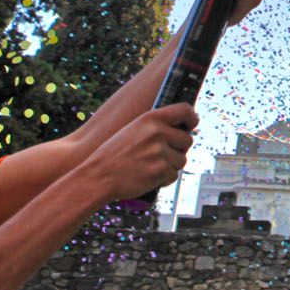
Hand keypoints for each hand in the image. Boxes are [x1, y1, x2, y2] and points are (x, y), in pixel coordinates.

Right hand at [80, 103, 197, 202]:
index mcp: (151, 118)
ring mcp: (159, 152)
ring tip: (149, 166)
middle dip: (179, 149)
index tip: (192, 125)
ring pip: (181, 160)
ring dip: (170, 165)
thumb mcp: (133, 129)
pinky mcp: (160, 171)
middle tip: (161, 155)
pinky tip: (148, 177)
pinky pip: (173, 175)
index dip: (192, 118)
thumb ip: (156, 126)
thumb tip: (183, 127)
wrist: (97, 177)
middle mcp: (157, 132)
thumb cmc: (114, 154)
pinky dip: (164, 179)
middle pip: (187, 140)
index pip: (185, 110)